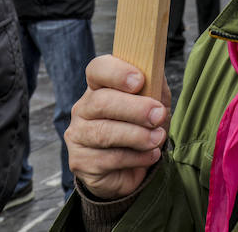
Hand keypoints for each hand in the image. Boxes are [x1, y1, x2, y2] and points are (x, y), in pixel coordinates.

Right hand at [66, 56, 170, 200]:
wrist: (131, 167)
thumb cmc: (143, 127)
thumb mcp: (155, 103)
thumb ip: (155, 86)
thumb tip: (157, 71)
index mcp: (99, 87)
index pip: (97, 70)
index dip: (117, 73)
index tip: (139, 81)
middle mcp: (83, 109)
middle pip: (101, 102)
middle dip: (135, 109)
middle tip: (158, 116)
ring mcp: (78, 136)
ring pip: (104, 132)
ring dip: (137, 136)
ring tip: (158, 138)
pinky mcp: (80, 162)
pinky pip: (108, 159)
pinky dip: (135, 157)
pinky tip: (150, 155)